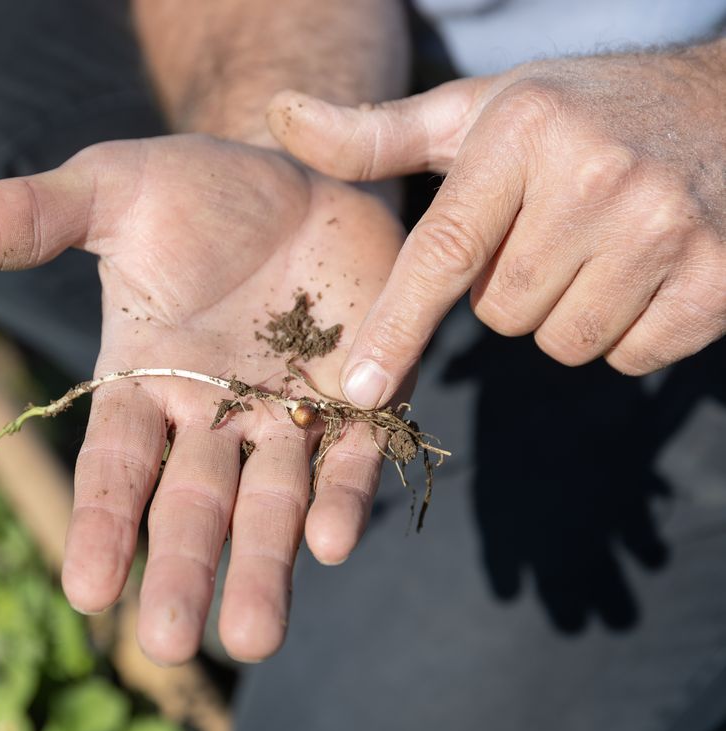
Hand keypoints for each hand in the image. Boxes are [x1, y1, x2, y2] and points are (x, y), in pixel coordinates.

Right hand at [0, 134, 402, 663]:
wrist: (298, 170)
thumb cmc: (193, 188)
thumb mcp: (109, 189)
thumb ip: (32, 216)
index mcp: (145, 379)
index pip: (114, 463)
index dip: (99, 522)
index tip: (85, 589)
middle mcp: (212, 415)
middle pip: (191, 504)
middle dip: (178, 569)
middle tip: (166, 643)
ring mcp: (288, 413)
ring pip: (271, 503)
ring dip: (262, 567)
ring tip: (253, 637)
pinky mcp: (361, 395)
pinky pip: (349, 456)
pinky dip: (339, 499)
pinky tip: (330, 543)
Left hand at [267, 42, 725, 409]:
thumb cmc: (575, 114)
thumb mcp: (476, 111)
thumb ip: (374, 133)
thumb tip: (278, 117)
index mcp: (523, 134)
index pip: (444, 251)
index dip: (397, 327)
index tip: (360, 390)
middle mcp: (598, 177)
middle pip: (502, 314)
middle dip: (507, 290)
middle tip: (543, 232)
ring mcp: (667, 228)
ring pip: (563, 343)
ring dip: (563, 314)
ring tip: (593, 246)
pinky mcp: (720, 277)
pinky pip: (631, 355)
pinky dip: (625, 330)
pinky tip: (642, 269)